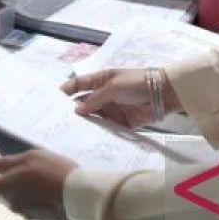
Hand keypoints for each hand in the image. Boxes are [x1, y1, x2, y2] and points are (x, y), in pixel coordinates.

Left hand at [0, 150, 76, 219]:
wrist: (79, 193)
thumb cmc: (52, 170)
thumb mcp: (28, 157)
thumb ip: (5, 163)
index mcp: (6, 187)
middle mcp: (12, 203)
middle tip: (9, 166)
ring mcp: (25, 212)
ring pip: (13, 198)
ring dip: (16, 187)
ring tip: (33, 172)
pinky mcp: (38, 216)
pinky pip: (27, 204)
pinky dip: (29, 194)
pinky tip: (42, 184)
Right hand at [61, 68, 179, 127]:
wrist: (164, 94)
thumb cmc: (138, 83)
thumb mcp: (114, 87)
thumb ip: (95, 99)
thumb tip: (77, 110)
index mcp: (101, 80)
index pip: (79, 84)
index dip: (67, 90)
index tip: (53, 100)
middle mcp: (104, 94)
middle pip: (84, 103)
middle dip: (73, 110)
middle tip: (58, 121)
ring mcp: (112, 109)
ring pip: (94, 117)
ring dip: (85, 123)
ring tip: (70, 132)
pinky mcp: (121, 122)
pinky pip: (106, 127)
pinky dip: (98, 132)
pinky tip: (88, 139)